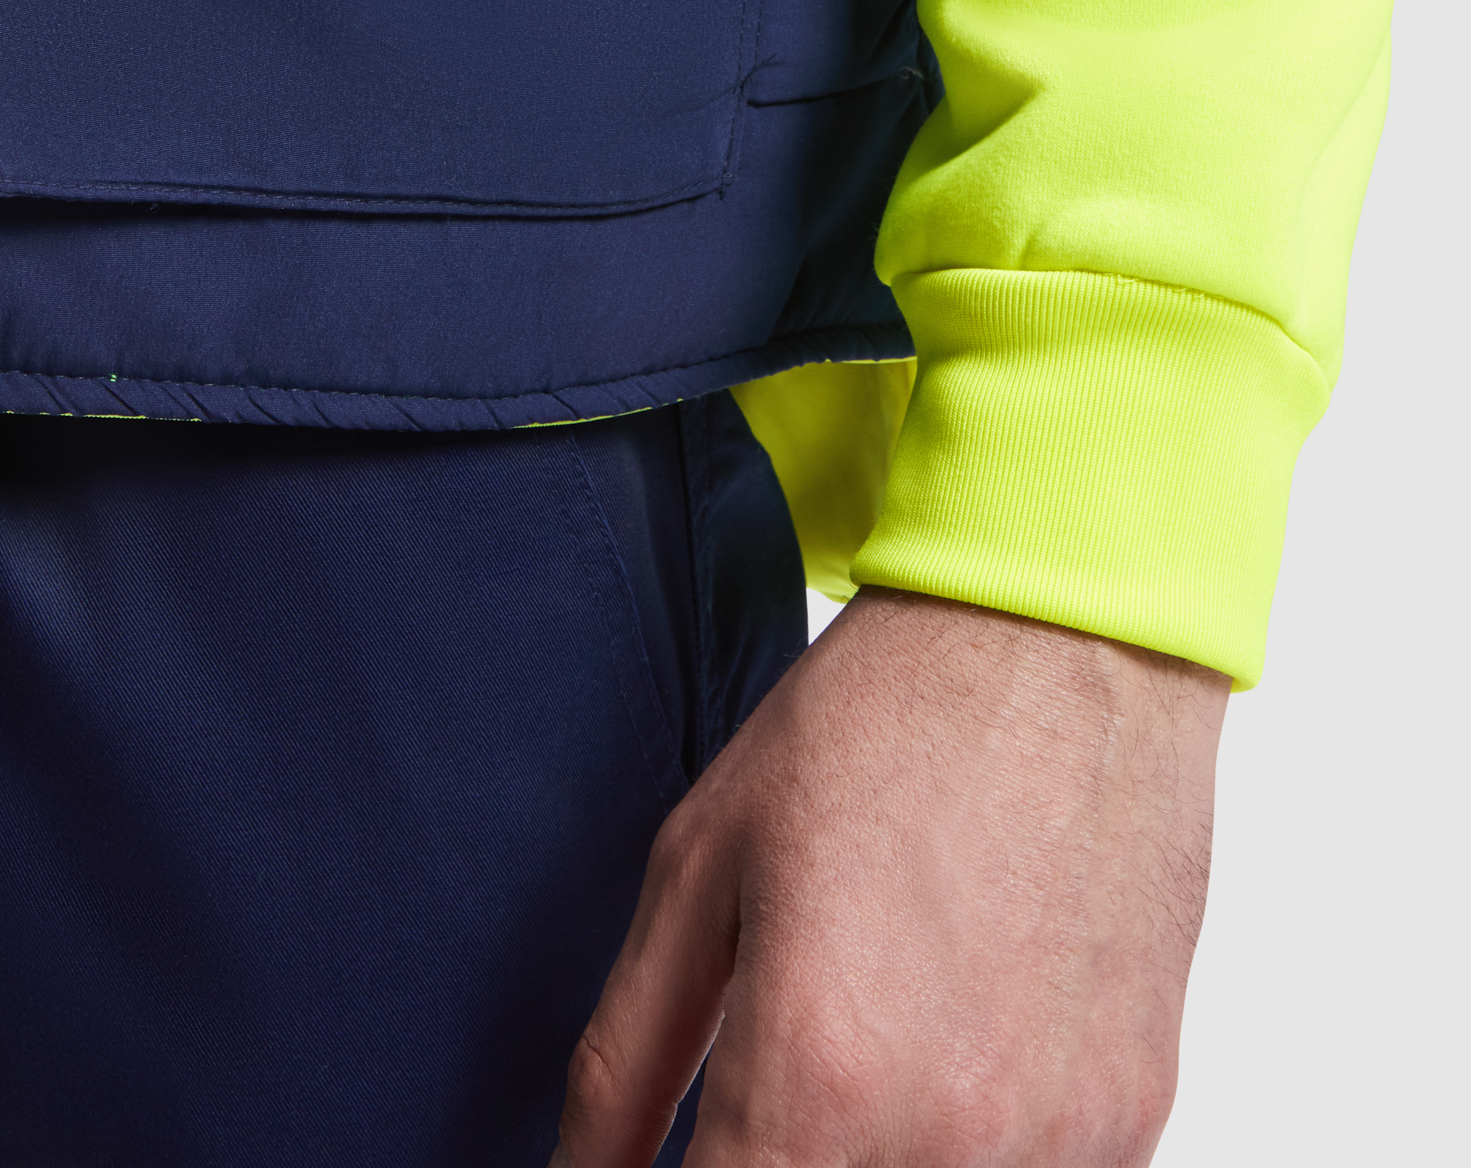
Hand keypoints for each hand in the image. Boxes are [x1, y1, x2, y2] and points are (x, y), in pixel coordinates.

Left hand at [552, 586, 1228, 1166]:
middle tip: (763, 1083)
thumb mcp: (700, 870)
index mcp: (813, 1085)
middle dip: (775, 1158)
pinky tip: (951, 1042)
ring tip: (865, 1039)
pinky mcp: (1133, 1122)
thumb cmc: (873, 730)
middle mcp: (944, 1146)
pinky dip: (969, 1140)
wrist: (1064, 640)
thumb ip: (623, 1062)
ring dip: (870, 1153)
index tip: (689, 1149)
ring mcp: (1055, 1148)